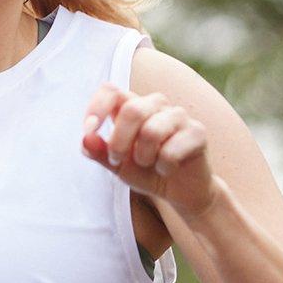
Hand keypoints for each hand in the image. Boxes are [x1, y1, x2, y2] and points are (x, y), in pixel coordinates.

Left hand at [81, 79, 217, 217]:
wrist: (180, 192)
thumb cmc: (147, 172)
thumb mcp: (117, 165)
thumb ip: (100, 152)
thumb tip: (85, 138)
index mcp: (133, 106)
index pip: (111, 91)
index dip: (97, 107)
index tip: (90, 130)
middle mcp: (156, 105)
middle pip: (132, 110)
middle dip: (119, 142)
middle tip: (117, 161)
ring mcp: (179, 116)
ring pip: (152, 130)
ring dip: (143, 157)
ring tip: (148, 164)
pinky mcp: (197, 132)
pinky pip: (172, 150)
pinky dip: (163, 167)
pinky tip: (167, 169)